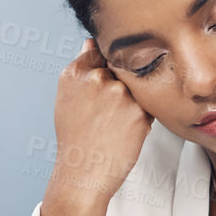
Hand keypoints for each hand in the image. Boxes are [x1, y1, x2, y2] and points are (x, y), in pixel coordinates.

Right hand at [35, 39, 152, 215]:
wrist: (83, 173)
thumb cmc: (76, 137)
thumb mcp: (67, 97)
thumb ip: (81, 67)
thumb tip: (91, 42)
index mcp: (75, 73)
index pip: (101, 51)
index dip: (107, 67)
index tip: (106, 81)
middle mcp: (96, 79)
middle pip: (123, 67)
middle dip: (121, 85)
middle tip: (109, 110)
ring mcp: (118, 94)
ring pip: (138, 85)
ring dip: (133, 100)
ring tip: (115, 123)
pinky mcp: (138, 111)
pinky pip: (148, 104)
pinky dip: (142, 115)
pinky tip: (125, 130)